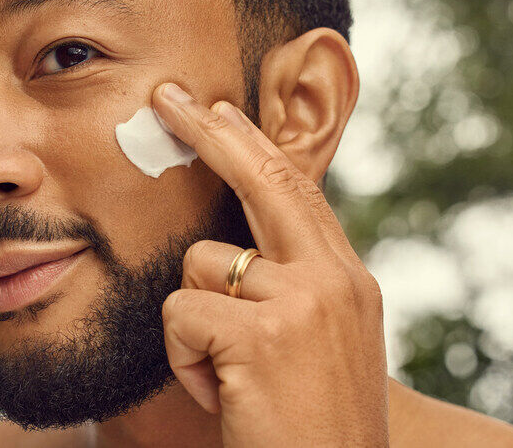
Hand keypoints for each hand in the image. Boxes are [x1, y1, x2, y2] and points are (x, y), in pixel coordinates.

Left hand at [152, 83, 388, 446]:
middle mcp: (333, 279)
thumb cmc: (311, 424)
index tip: (219, 111)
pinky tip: (222, 394)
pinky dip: (185, 357)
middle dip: (210, 133)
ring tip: (229, 376)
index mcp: (346, 280)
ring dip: (194, 323)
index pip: (294, 190)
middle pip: (261, 179)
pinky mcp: (261, 335)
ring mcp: (300, 302)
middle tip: (166, 97)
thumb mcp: (318, 344)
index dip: (252, 145)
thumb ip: (288, 288)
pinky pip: (180, 312)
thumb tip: (230, 247)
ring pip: (198, 263)